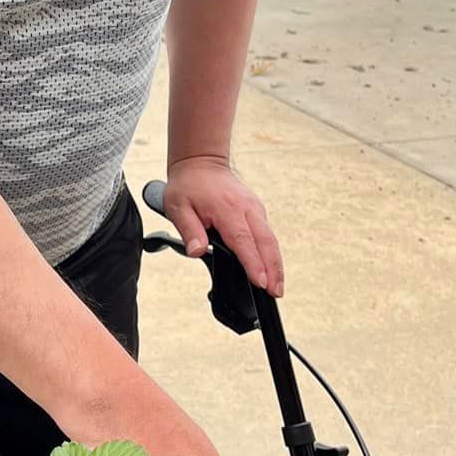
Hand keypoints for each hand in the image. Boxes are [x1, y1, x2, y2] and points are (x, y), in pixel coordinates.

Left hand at [162, 154, 283, 295]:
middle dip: (274, 269)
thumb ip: (189, 230)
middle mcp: (247, 208)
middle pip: (267, 242)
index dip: (253, 263)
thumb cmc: (188, 185)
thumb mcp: (178, 207)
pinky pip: (268, 235)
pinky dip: (272, 253)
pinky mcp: (257, 211)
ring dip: (277, 264)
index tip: (261, 282)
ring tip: (278, 288)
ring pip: (271, 240)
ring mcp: (255, 209)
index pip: (244, 241)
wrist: (202, 162)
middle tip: (276, 292)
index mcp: (228, 209)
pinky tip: (272, 270)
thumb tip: (197, 251)